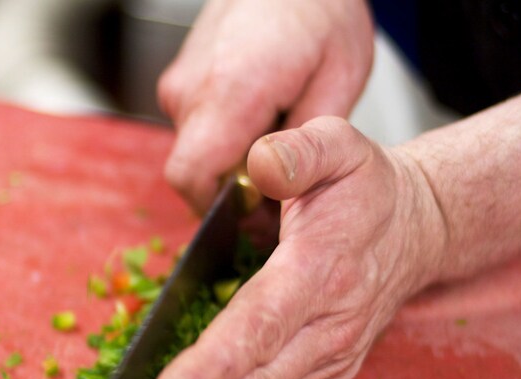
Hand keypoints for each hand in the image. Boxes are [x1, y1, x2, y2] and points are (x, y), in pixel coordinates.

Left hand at [133, 117, 447, 378]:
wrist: (414, 230)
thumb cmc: (364, 188)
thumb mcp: (339, 145)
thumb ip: (301, 152)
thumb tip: (261, 164)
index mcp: (320, 269)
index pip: (262, 323)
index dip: (215, 363)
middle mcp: (327, 325)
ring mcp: (330, 358)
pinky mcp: (328, 376)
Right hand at [158, 0, 373, 212]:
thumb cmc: (319, 11)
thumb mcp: (339, 78)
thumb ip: (307, 144)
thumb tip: (281, 192)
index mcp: (230, 92)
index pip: (191, 177)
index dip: (219, 210)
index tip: (258, 216)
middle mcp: (192, 88)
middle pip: (193, 170)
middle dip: (231, 188)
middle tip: (280, 187)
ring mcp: (181, 81)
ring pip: (195, 150)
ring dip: (229, 160)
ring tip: (274, 138)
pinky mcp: (182, 78)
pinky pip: (196, 127)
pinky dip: (223, 137)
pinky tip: (259, 117)